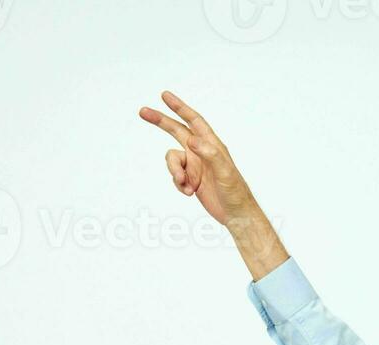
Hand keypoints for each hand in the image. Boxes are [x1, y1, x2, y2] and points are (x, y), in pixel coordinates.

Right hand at [138, 91, 252, 225]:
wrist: (235, 214)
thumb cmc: (236, 192)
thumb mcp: (225, 172)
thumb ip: (210, 154)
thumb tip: (192, 139)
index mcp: (212, 145)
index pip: (194, 121)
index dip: (179, 107)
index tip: (165, 96)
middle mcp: (201, 151)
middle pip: (176, 131)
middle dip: (160, 121)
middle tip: (142, 111)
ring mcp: (195, 165)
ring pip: (172, 159)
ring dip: (174, 171)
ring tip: (185, 184)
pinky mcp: (190, 179)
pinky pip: (175, 176)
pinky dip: (179, 184)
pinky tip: (190, 192)